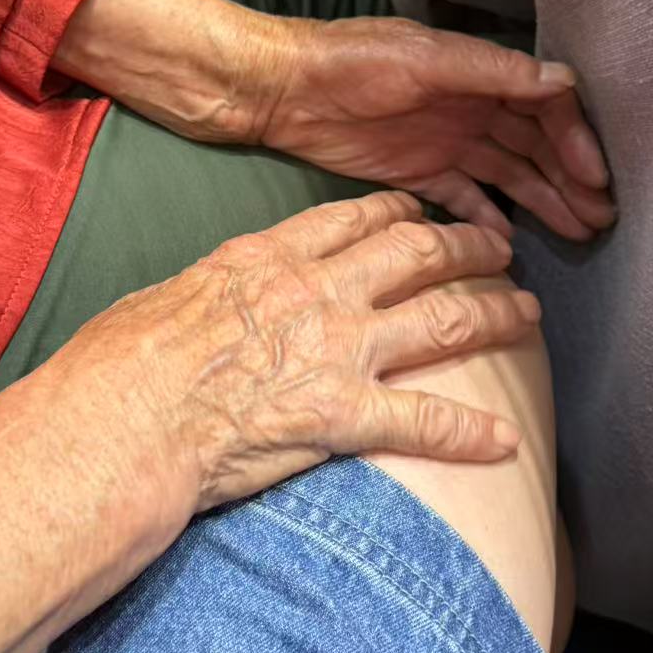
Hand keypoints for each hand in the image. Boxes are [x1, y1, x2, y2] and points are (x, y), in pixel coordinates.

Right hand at [32, 190, 534, 517]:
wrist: (126, 419)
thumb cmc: (122, 364)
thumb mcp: (164, 298)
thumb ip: (211, 292)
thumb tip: (210, 302)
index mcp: (271, 258)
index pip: (354, 219)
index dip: (402, 211)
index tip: (424, 211)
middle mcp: (318, 292)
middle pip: (417, 253)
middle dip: (468, 246)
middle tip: (501, 249)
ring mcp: (338, 350)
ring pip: (444, 320)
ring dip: (496, 315)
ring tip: (530, 315)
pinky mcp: (345, 416)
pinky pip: (425, 422)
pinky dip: (470, 432)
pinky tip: (506, 441)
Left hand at [58, 0, 613, 239]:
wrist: (277, 89)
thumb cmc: (348, 61)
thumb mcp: (424, 59)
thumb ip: (491, 70)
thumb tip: (563, 78)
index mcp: (477, 72)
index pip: (545, 105)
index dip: (575, 138)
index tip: (595, 176)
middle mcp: (469, 106)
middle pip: (535, 145)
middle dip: (570, 178)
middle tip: (602, 218)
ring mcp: (444, 141)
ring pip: (508, 175)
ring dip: (542, 201)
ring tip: (577, 235)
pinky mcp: (415, 173)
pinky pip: (464, 198)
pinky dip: (488, 219)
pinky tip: (511, 244)